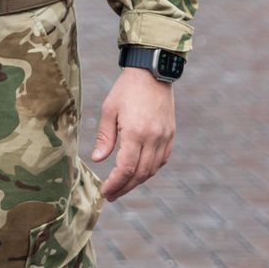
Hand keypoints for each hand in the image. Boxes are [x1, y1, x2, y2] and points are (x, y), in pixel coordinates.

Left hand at [93, 67, 175, 201]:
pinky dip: (150, 169)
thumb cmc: (126, 89)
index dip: (115, 184)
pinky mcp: (171, 134)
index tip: (105, 192)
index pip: (125, 168)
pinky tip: (139, 171)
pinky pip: (162, 159)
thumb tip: (97, 160)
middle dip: (124, 187)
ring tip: (123, 186)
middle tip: (112, 195)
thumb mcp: (109, 109)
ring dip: (137, 181)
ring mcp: (164, 137)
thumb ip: (105, 137)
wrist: (152, 72)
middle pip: (140, 174)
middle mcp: (153, 138)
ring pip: (152, 169)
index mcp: (135, 132)